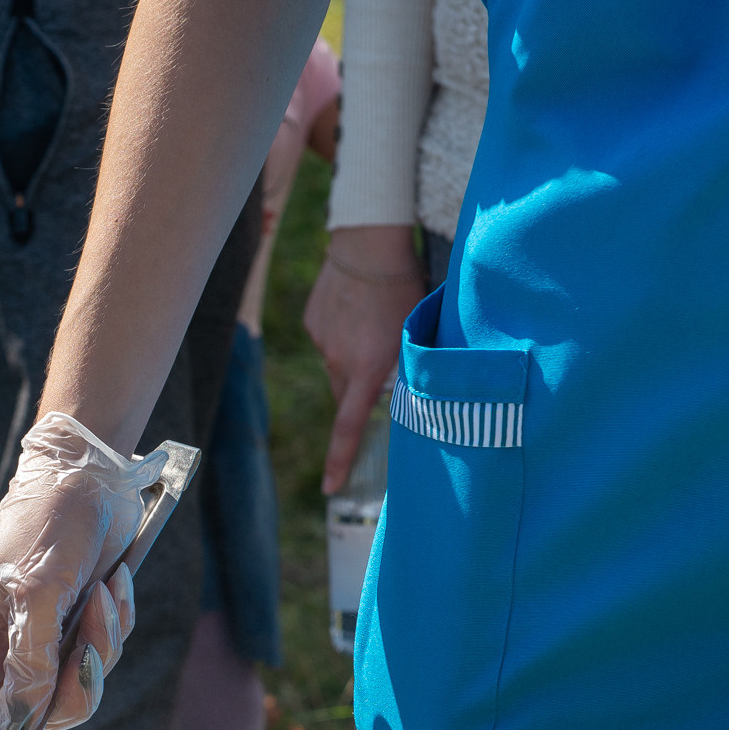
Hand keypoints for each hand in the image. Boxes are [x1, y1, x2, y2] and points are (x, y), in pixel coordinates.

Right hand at [0, 414, 156, 729]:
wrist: (89, 472)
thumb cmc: (46, 521)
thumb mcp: (37, 592)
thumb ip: (28, 664)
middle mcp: (1, 650)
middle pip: (37, 716)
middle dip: (75, 684)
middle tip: (89, 644)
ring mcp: (41, 640)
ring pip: (77, 687)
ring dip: (102, 645)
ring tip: (102, 594)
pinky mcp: (77, 626)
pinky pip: (102, 654)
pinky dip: (114, 624)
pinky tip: (110, 584)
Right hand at [304, 223, 423, 492]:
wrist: (369, 243)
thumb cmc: (405, 286)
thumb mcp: (416, 331)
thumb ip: (408, 367)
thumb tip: (404, 392)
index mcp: (368, 370)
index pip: (350, 426)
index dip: (340, 460)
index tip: (330, 487)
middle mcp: (339, 361)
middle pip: (345, 394)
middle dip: (361, 391)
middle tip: (381, 367)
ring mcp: (322, 341)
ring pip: (337, 364)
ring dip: (353, 355)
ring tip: (373, 320)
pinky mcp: (312, 320)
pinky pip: (328, 338)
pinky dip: (341, 331)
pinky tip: (357, 305)